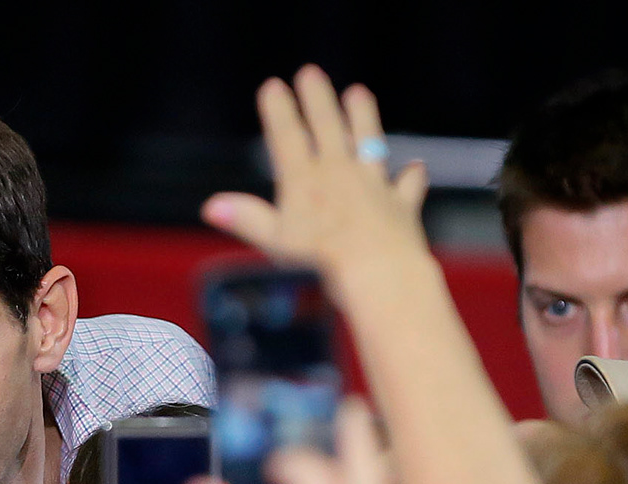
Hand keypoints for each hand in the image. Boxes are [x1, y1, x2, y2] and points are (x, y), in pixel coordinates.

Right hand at [202, 66, 428, 272]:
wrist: (377, 267)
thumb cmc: (322, 258)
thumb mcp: (275, 239)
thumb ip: (246, 218)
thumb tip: (211, 206)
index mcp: (305, 179)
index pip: (288, 136)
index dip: (279, 110)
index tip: (272, 86)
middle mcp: (339, 172)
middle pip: (326, 127)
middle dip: (317, 98)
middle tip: (310, 73)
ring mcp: (372, 184)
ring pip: (367, 141)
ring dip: (362, 117)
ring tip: (358, 94)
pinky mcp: (399, 204)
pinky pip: (406, 187)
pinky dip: (411, 178)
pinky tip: (416, 168)